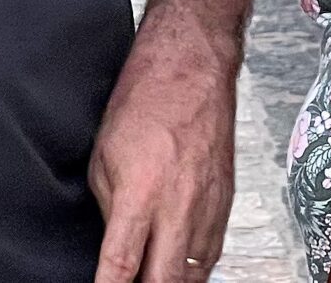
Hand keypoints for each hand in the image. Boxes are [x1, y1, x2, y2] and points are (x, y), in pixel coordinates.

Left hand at [90, 50, 235, 282]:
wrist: (193, 69)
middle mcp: (178, 207)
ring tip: (152, 275)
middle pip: (165, 281)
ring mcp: (208, 207)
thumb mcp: (104, 155)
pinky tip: (178, 266)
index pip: (122, 264)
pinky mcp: (226, 203)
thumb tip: (117, 243)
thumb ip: (110, 207)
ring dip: (170, 281)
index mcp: (140, 194)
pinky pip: (211, 253)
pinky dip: (193, 267)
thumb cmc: (146, 100)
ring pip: (193, 275)